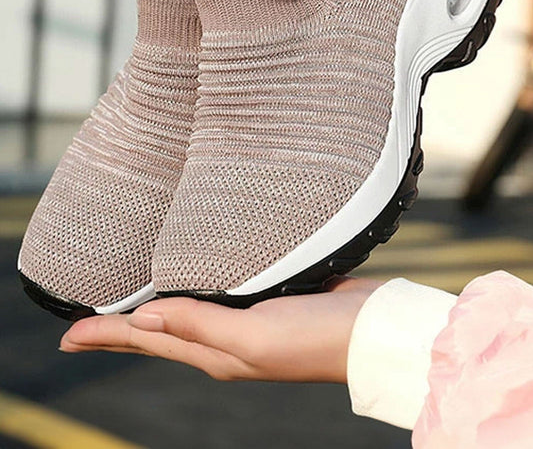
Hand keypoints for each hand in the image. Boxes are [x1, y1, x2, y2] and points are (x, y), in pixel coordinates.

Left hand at [60, 276, 383, 382]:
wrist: (370, 329)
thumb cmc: (315, 337)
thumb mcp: (253, 336)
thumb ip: (199, 325)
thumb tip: (143, 317)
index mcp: (215, 352)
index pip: (147, 339)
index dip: (105, 335)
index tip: (67, 334)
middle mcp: (223, 339)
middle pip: (158, 330)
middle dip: (119, 326)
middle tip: (83, 320)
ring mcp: (244, 321)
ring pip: (184, 311)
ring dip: (151, 307)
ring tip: (126, 299)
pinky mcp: (265, 299)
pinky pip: (214, 294)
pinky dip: (190, 288)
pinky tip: (186, 277)